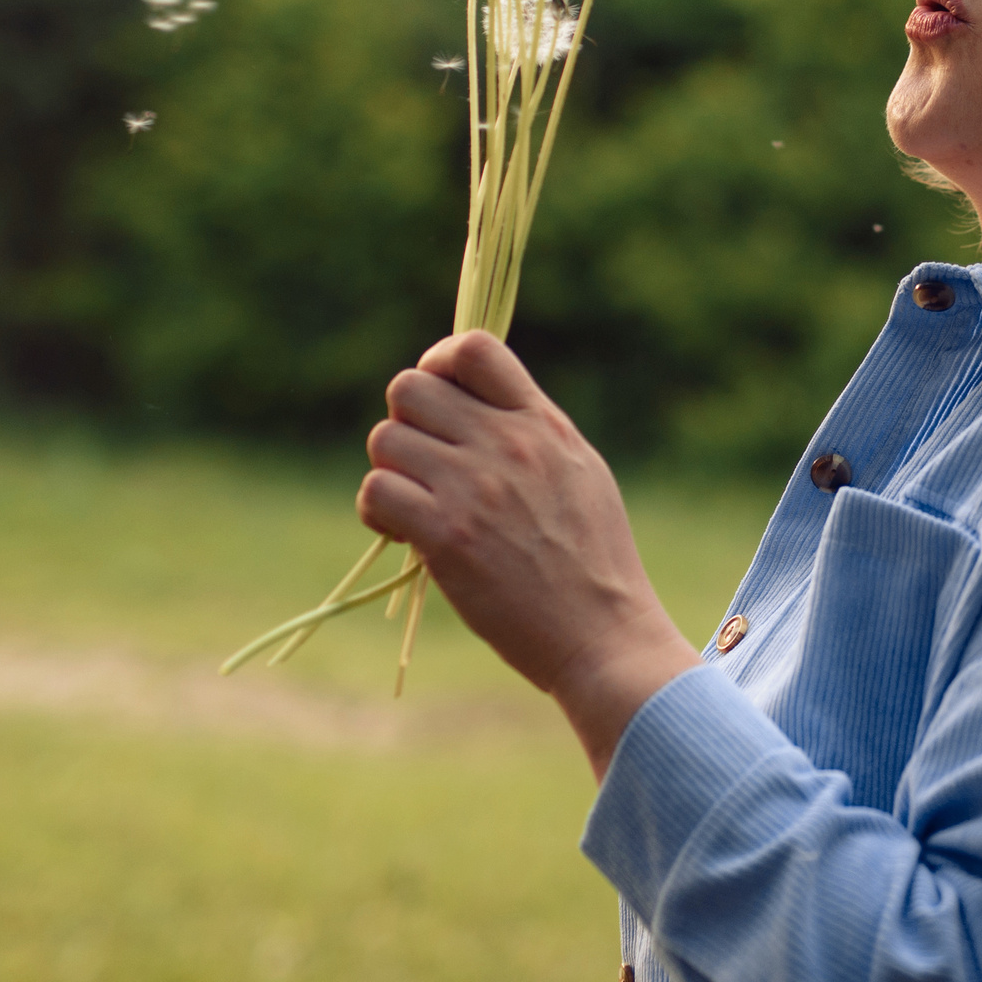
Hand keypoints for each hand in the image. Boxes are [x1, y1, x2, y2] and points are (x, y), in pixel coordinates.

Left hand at [360, 331, 699, 778]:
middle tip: (423, 467)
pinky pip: (377, 490)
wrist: (604, 635)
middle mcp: (508, 443)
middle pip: (408, 388)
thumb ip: (532, 431)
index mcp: (542, 423)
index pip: (473, 347)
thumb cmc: (595, 563)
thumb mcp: (580, 471)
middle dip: (405, 424)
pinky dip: (378, 512)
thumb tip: (479, 403)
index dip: (438, 365)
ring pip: (384, 439)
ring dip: (389, 472)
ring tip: (414, 506)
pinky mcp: (447, 536)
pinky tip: (404, 535)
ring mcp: (475, 487)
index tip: (440, 403)